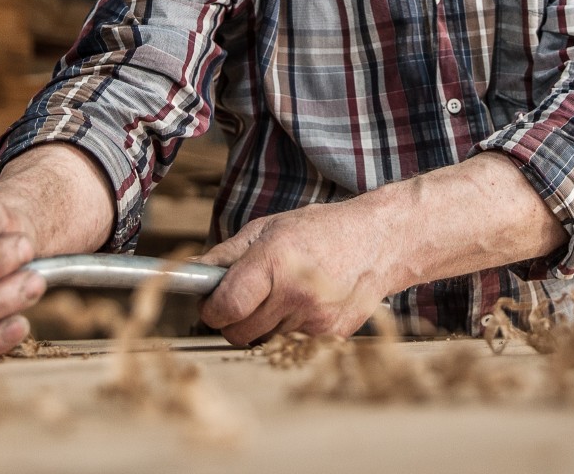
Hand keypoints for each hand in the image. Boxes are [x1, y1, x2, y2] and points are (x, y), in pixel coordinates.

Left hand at [196, 201, 391, 345]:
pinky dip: (288, 330)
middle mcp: (295, 294)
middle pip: (238, 333)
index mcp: (274, 262)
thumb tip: (193, 273)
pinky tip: (302, 305)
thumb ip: (227, 254)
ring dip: (263, 325)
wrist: (379, 241)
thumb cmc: (321, 230)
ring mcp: (315, 320)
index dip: (211, 309)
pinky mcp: (331, 336)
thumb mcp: (269, 228)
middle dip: (233, 320)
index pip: (225, 307)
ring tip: (281, 295)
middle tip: (244, 299)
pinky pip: (290, 344)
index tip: (212, 303)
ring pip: (263, 341)